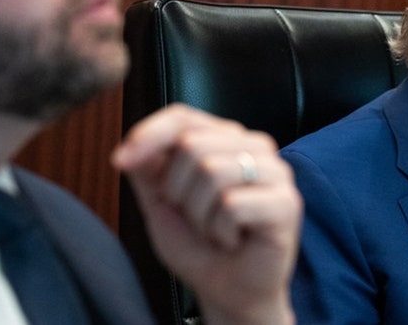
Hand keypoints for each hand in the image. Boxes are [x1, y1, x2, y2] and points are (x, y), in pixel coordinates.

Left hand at [112, 105, 299, 324]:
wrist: (226, 291)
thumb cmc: (198, 245)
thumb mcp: (160, 202)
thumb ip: (147, 168)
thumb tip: (130, 145)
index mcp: (225, 139)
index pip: (183, 116)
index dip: (148, 134)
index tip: (119, 161)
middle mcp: (254, 146)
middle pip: (193, 145)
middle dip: (177, 191)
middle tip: (195, 218)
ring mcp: (276, 172)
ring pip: (212, 172)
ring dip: (200, 215)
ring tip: (215, 229)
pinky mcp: (287, 202)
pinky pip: (232, 204)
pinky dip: (220, 231)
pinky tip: (233, 240)